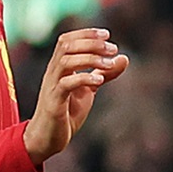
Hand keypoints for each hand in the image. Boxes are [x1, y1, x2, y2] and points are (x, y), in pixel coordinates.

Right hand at [22, 27, 128, 165]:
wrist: (48, 138)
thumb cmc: (66, 112)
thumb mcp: (89, 90)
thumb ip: (104, 73)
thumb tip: (124, 57)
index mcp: (59, 67)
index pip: (67, 40)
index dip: (86, 33)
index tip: (107, 34)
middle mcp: (53, 72)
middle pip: (66, 45)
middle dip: (91, 43)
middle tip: (112, 48)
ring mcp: (52, 86)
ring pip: (65, 61)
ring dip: (90, 59)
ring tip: (109, 64)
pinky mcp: (54, 102)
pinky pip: (65, 84)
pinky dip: (83, 78)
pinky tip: (99, 80)